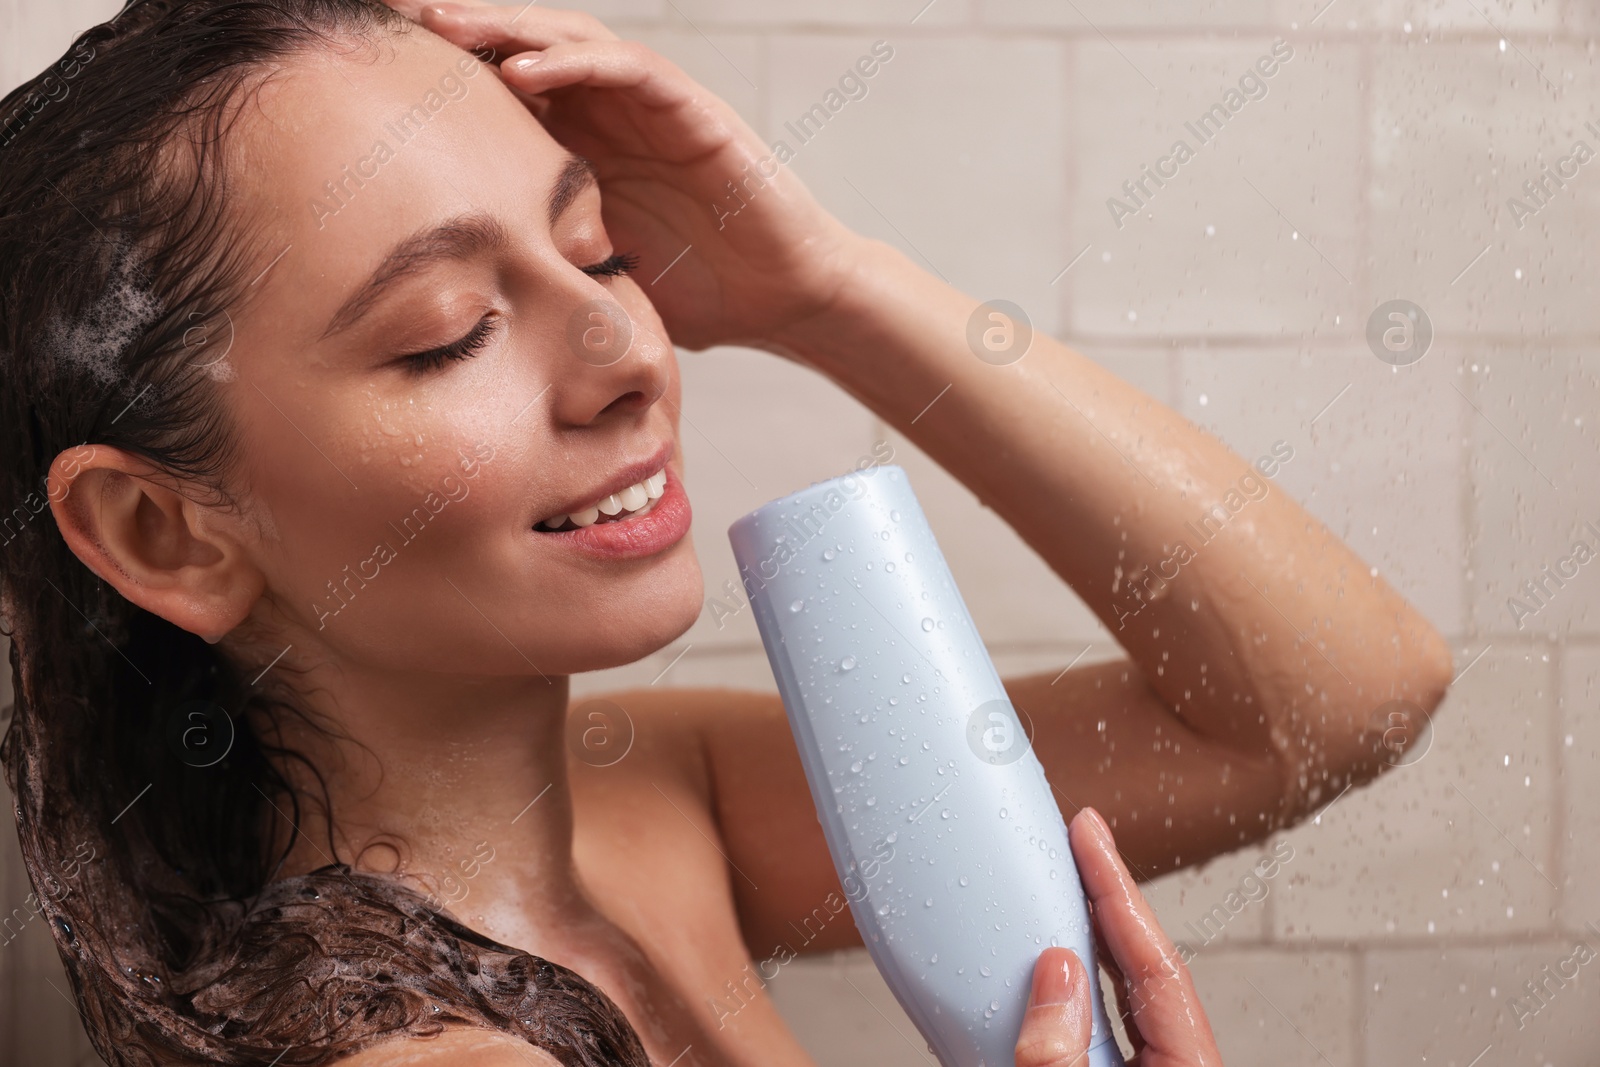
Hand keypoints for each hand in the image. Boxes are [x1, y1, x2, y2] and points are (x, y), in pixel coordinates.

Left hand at [380, 0, 865, 352]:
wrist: (786, 300)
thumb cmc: (699, 293)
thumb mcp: (596, 277)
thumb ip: (542, 264)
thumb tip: (460, 306)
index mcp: (583, 147)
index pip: (501, 89)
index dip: (443, 72)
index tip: (371, 69)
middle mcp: (611, 114)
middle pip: (523, 48)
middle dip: (458, 28)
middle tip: (387, 18)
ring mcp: (652, 107)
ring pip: (569, 40)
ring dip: (504, 28)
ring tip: (441, 23)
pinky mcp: (692, 112)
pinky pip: (628, 70)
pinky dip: (575, 64)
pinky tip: (520, 70)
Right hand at [1015, 807, 1223, 1066]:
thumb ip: (1063, 1053)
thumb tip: (1056, 971)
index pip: (1157, 963)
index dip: (1118, 889)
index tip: (1089, 834)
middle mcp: (1173, 1066)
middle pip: (1140, 966)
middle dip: (1105, 898)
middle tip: (1078, 840)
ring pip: (1115, 997)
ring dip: (1082, 940)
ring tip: (1057, 889)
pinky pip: (1094, 1028)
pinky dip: (1066, 990)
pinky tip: (1037, 971)